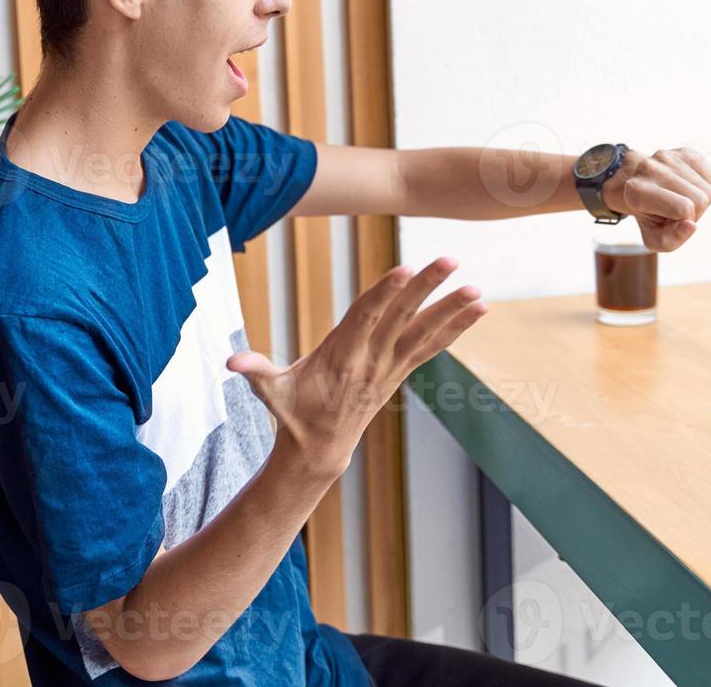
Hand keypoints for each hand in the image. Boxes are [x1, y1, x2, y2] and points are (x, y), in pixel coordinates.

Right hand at [226, 257, 486, 479]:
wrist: (319, 450)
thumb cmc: (292, 413)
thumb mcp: (270, 392)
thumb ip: (255, 371)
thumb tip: (231, 361)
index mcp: (341, 356)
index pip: (366, 318)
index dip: (386, 294)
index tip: (406, 270)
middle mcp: (371, 360)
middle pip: (402, 318)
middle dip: (428, 290)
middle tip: (451, 261)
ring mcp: (389, 368)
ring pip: (424, 333)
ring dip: (452, 310)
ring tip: (479, 291)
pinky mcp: (399, 373)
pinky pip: (431, 347)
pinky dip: (455, 328)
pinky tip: (477, 310)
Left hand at [601, 147, 710, 251]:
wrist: (642, 187)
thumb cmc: (650, 217)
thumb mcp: (654, 238)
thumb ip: (671, 239)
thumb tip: (691, 225)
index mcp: (637, 190)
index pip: (685, 208)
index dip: (686, 220)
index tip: (672, 219)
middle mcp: (650, 168)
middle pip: (701, 198)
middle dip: (696, 211)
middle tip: (678, 211)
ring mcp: (668, 156)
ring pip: (710, 189)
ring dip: (702, 200)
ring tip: (683, 200)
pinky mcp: (685, 151)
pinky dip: (708, 189)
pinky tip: (690, 189)